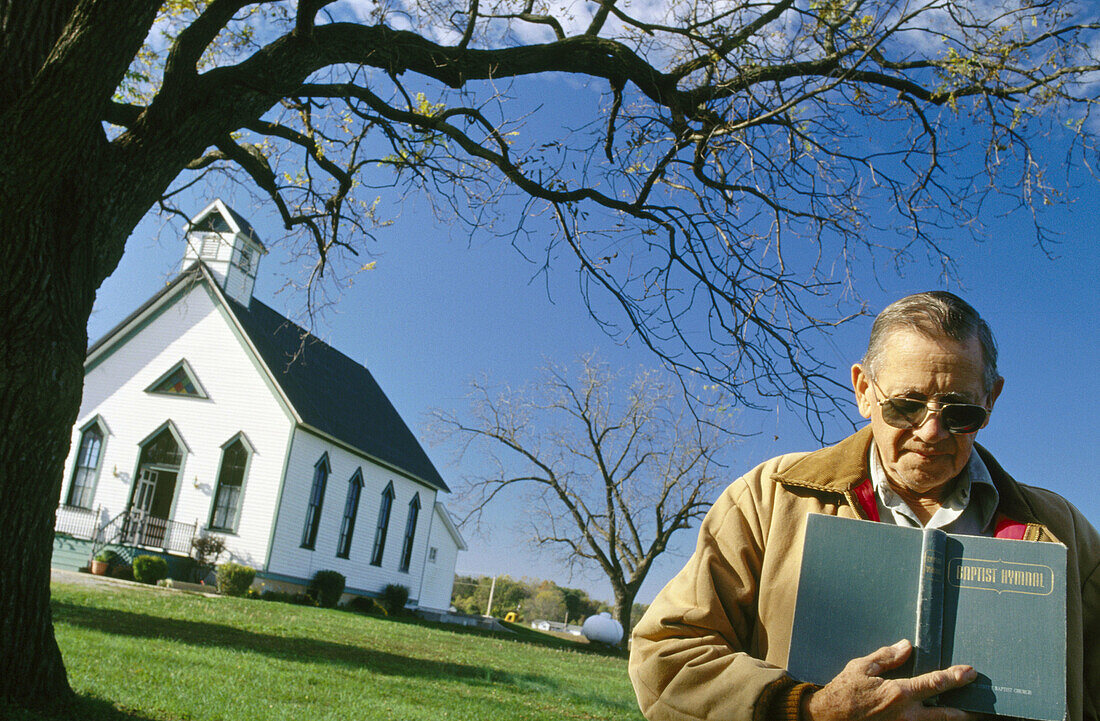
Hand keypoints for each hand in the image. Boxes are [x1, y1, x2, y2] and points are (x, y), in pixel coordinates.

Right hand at [804, 639, 978, 720]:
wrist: (826, 718)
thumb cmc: (843, 692)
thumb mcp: (861, 667)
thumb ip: (886, 657)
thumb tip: (906, 646)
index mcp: (898, 693)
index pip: (935, 683)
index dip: (955, 677)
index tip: (970, 672)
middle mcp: (906, 715)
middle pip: (946, 715)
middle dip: (965, 711)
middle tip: (980, 706)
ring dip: (951, 720)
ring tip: (964, 715)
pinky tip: (936, 718)